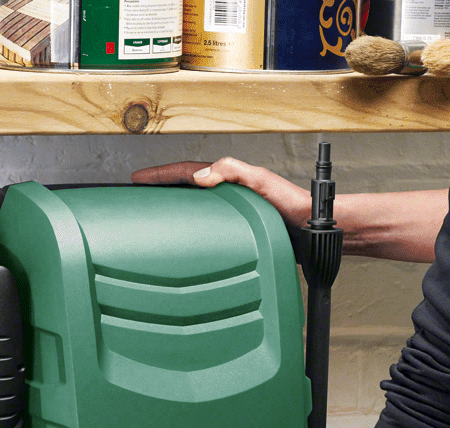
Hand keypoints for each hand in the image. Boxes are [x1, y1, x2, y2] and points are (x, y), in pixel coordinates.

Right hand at [132, 158, 311, 227]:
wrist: (311, 230)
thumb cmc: (293, 206)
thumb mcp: (262, 182)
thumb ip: (233, 172)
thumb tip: (200, 176)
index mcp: (229, 177)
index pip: (187, 172)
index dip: (161, 174)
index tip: (139, 178)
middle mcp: (227, 192)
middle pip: (185, 186)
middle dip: (160, 186)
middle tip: (138, 193)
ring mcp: (230, 209)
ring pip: (193, 205)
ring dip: (172, 204)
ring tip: (152, 210)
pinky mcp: (235, 227)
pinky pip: (203, 223)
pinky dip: (188, 225)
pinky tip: (182, 234)